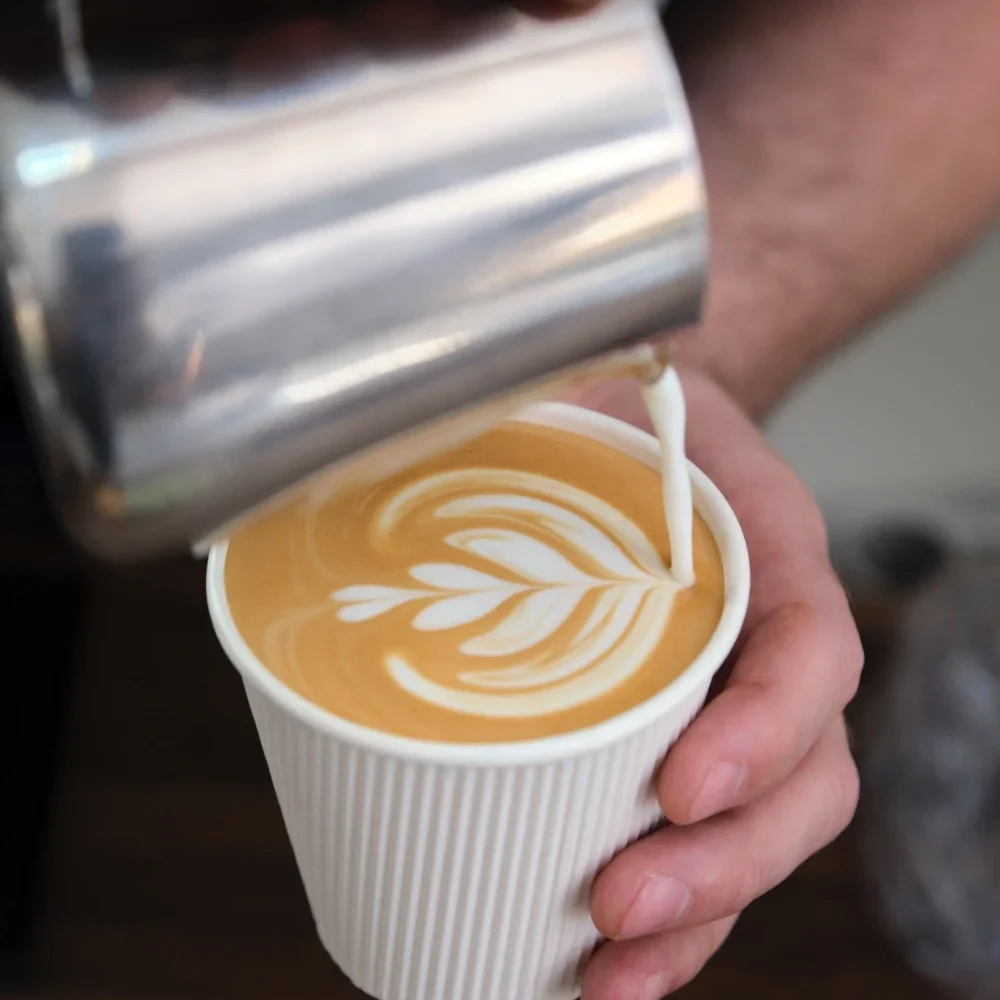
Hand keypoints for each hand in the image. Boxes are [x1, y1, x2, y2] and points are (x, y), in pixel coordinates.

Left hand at [567, 370, 862, 998]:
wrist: (642, 423)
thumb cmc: (620, 413)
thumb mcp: (596, 380)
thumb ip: (543, 402)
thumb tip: (389, 435)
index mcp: (767, 544)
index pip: (811, 643)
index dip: (767, 724)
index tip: (684, 782)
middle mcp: (770, 638)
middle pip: (808, 775)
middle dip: (726, 860)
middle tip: (621, 904)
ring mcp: (741, 700)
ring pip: (768, 831)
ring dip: (702, 918)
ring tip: (610, 976)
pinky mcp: (690, 741)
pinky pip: (712, 839)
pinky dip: (675, 917)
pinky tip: (601, 963)